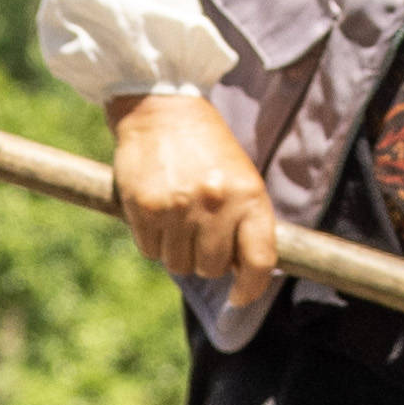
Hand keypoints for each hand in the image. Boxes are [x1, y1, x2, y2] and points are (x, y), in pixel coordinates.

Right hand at [105, 89, 277, 290]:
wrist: (162, 108)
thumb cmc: (207, 148)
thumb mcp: (240, 177)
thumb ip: (245, 222)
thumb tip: (240, 273)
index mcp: (249, 196)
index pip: (259, 261)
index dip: (251, 288)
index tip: (240, 296)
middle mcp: (216, 204)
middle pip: (211, 268)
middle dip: (205, 259)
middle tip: (198, 233)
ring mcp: (178, 208)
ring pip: (178, 264)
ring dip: (176, 251)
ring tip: (177, 218)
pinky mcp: (144, 208)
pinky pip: (150, 250)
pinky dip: (153, 241)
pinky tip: (156, 213)